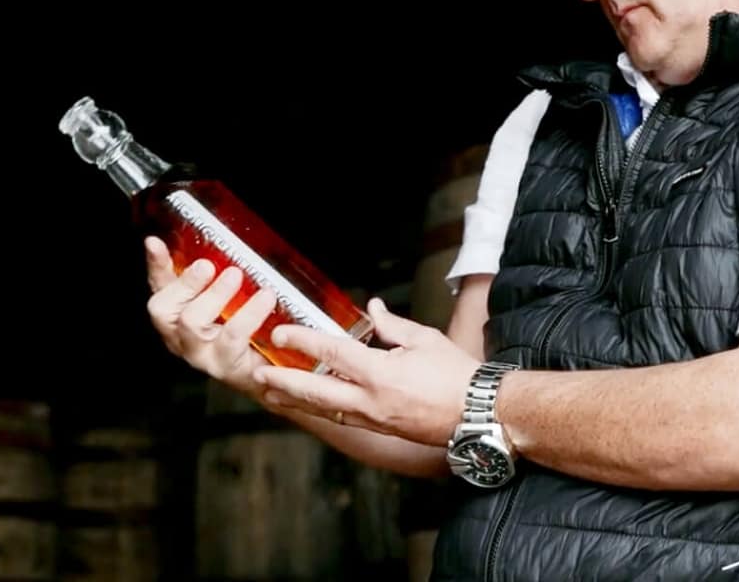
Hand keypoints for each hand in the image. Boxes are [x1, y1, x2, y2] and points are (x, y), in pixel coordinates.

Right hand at [144, 236, 276, 395]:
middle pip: (164, 310)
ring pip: (192, 323)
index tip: (154, 243)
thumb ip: (214, 275)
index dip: (156, 264)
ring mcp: (199, 354)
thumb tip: (212, 241)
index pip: (159, 285)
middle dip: (184, 283)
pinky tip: (265, 298)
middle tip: (207, 265)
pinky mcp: (225, 365)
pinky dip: (249, 314)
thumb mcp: (229, 298)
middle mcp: (180, 336)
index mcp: (177, 315)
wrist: (270, 373)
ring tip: (235, 275)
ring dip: (213, 295)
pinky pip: (232, 337)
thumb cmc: (245, 332)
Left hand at [253, 298, 479, 444]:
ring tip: (269, 392)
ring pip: (324, 410)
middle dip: (283, 382)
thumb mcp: (424, 340)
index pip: (332, 354)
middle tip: (258, 373)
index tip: (281, 332)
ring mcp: (373, 419)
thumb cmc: (457, 375)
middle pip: (315, 392)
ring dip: (294, 400)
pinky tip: (307, 403)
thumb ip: (392, 326)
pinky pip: (341, 418)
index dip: (303, 341)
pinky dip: (319, 409)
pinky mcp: (379, 429)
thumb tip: (372, 308)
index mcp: (381, 373)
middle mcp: (370, 400)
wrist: (480, 414)